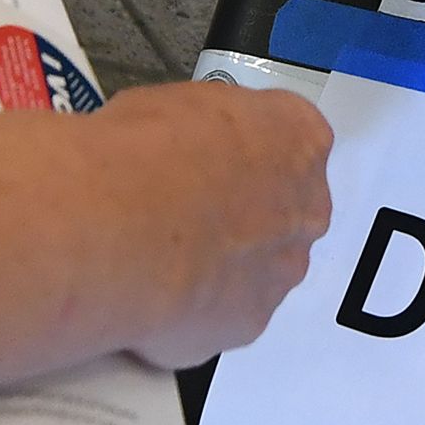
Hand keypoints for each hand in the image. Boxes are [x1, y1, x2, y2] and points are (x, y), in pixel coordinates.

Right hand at [91, 82, 332, 367]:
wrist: (118, 229)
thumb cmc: (144, 155)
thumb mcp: (174, 102)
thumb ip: (206, 129)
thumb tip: (182, 143)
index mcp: (300, 138)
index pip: (291, 141)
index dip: (242, 154)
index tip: (210, 160)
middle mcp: (307, 206)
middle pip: (283, 211)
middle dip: (238, 214)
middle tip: (182, 214)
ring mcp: (283, 269)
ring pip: (258, 269)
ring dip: (219, 267)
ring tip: (157, 260)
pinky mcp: (251, 322)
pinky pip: (225, 315)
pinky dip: (193, 310)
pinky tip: (153, 295)